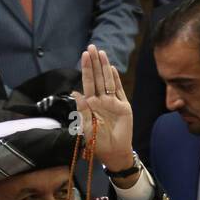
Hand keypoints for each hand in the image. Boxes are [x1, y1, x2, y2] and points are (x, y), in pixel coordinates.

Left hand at [73, 46, 133, 172]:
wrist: (114, 152)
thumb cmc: (97, 142)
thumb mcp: (86, 126)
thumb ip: (82, 110)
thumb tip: (75, 92)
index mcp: (90, 104)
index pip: (87, 83)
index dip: (86, 69)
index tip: (83, 55)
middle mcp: (101, 100)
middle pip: (97, 78)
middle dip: (94, 63)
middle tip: (91, 47)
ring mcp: (113, 102)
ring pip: (108, 81)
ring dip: (104, 67)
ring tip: (101, 54)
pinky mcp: (124, 106)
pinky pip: (119, 91)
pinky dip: (116, 80)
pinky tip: (112, 69)